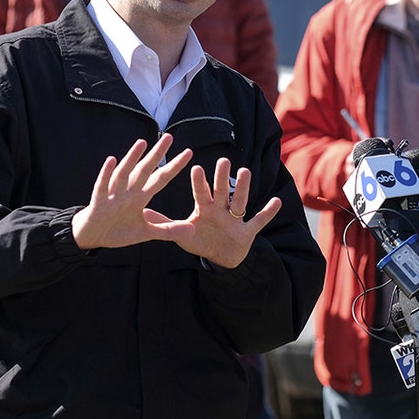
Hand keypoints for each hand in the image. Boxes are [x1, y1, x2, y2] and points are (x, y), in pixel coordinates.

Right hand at [72, 134, 192, 250]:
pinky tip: (111, 160)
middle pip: (145, 170)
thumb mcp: (146, 232)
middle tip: (169, 137)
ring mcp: (113, 196)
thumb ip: (168, 230)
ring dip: (132, 158)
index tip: (189, 153)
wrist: (92, 237)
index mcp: (140, 197)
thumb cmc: (119, 231)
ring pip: (124, 174)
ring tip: (142, 143)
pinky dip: (106, 174)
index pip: (161, 179)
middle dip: (157, 154)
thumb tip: (193, 230)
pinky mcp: (99, 203)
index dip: (174, 167)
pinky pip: (102, 187)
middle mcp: (128, 192)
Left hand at [143, 157, 280, 268]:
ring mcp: (235, 220)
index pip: (201, 193)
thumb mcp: (182, 232)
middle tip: (222, 161)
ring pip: (239, 202)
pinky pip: (259, 221)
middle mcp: (221, 210)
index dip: (199, 182)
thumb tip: (143, 210)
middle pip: (221, 192)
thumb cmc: (200, 240)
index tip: (196, 168)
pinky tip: (276, 201)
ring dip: (242, 188)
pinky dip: (267, 212)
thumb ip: (164, 221)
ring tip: (244, 172)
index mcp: (205, 209)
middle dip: (221, 178)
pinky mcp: (247, 232)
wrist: (220, 258)